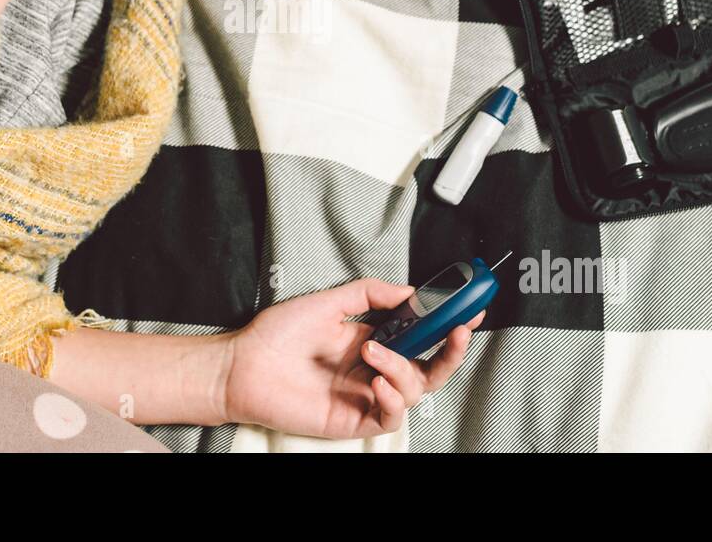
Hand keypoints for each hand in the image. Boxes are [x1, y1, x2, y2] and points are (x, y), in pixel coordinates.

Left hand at [221, 278, 484, 438]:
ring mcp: (365, 395)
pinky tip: (376, 379)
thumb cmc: (276, 334)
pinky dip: (391, 397)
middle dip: (450, 350)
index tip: (469, 307)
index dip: (446, 325)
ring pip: (413, 391)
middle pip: (429, 368)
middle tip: (458, 330)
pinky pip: (389, 415)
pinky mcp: (353, 420)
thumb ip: (370, 295)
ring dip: (402, 369)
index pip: (421, 336)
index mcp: (372, 340)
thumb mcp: (328, 302)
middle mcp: (374, 368)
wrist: (242, 364)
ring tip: (373, 353)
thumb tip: (410, 290)